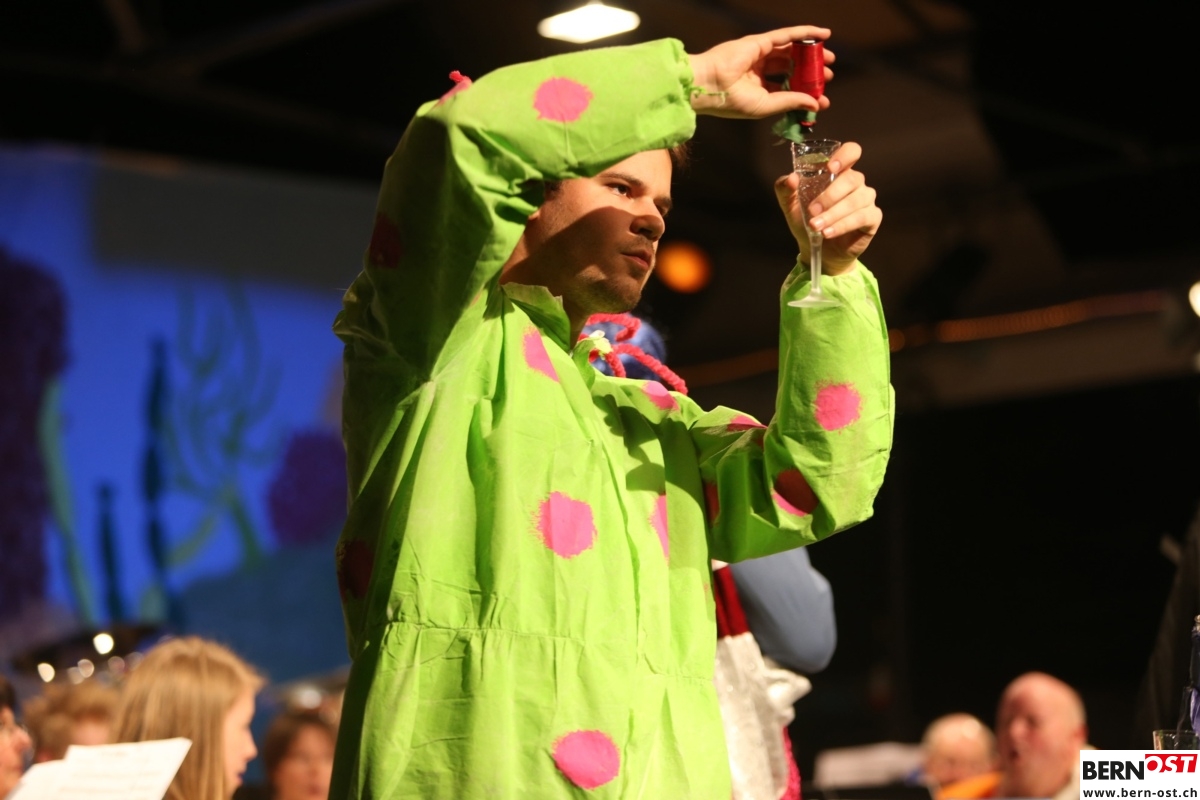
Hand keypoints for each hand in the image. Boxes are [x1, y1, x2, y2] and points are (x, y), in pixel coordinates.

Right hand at [688, 26, 834, 118]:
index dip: (804, 93)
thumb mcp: (766, 105)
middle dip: (810, 71)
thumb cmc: (730, 100)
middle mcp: (759, 71)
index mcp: (757, 89)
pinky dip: (805, 33)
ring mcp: (759, 54)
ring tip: (830, 58)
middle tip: (828, 75)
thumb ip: (791, 102)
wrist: (708, 86)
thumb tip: (815, 104)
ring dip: (811, 53)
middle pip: (790, 68)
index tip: (822, 99)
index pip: (786, 88)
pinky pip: (787, 35)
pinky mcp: (760, 42)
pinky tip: (822, 34)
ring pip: (791, 51)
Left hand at [773, 142, 880, 274]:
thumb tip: (791, 179)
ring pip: (856, 200)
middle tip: (812, 211)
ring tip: (817, 226)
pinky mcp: (872, 218)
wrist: (818, 250)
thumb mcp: (790, 205)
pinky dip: (843, 225)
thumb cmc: (808, 221)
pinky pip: (862, 217)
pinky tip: (828, 233)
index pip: (852, 151)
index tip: (830, 167)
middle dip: (830, 196)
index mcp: (839, 172)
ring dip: (834, 214)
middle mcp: (856, 183)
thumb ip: (785, 189)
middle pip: (851, 179)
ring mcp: (866, 200)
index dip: (844, 155)